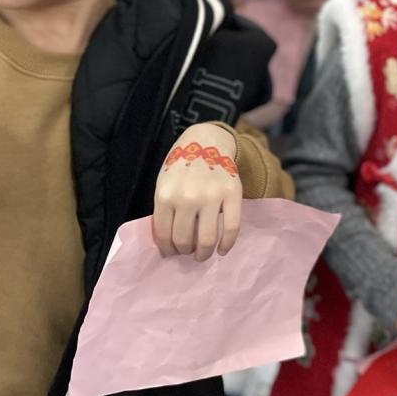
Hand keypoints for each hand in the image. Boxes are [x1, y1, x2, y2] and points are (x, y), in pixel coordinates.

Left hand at [152, 122, 240, 261]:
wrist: (206, 141)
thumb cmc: (181, 166)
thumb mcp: (164, 184)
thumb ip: (164, 211)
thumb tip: (167, 246)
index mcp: (166, 195)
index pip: (164, 235)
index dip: (167, 249)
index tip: (172, 253)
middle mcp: (187, 197)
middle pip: (184, 240)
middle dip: (185, 251)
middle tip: (188, 252)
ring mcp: (211, 196)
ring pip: (207, 239)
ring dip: (203, 253)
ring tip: (203, 254)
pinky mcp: (232, 194)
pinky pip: (231, 228)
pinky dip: (227, 245)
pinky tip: (222, 250)